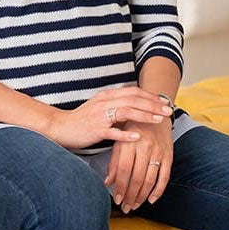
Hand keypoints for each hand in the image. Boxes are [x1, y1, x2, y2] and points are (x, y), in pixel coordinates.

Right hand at [47, 87, 173, 149]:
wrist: (60, 127)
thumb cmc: (82, 120)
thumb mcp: (100, 107)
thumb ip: (116, 104)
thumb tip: (135, 104)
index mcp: (107, 96)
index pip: (134, 92)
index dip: (150, 96)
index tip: (164, 102)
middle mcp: (105, 102)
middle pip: (134, 99)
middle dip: (153, 105)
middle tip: (168, 111)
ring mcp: (100, 116)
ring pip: (126, 112)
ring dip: (144, 115)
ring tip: (158, 120)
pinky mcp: (95, 130)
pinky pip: (113, 131)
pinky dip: (126, 134)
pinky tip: (138, 137)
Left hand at [104, 117, 172, 210]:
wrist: (154, 109)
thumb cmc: (133, 126)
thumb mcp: (120, 140)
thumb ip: (114, 161)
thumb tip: (108, 182)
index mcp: (130, 143)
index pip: (124, 171)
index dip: (120, 188)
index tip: (117, 200)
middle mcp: (145, 147)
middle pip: (137, 178)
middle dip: (130, 196)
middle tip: (126, 208)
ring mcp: (158, 151)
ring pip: (150, 180)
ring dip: (142, 196)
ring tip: (135, 206)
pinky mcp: (169, 155)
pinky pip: (165, 176)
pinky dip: (158, 190)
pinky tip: (151, 200)